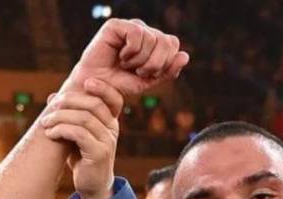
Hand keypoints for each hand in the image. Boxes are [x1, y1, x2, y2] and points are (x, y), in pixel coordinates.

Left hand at [41, 79, 122, 198]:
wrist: (91, 186)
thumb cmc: (82, 158)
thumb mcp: (76, 134)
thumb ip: (69, 115)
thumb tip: (52, 96)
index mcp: (110, 122)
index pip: (114, 99)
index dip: (103, 87)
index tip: (85, 82)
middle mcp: (112, 130)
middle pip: (94, 104)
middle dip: (69, 101)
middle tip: (51, 106)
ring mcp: (107, 142)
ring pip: (84, 118)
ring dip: (60, 117)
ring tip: (45, 123)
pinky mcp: (99, 154)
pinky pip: (79, 134)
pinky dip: (62, 130)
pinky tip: (51, 134)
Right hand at [66, 19, 188, 96]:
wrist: (97, 88)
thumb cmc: (121, 83)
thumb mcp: (149, 81)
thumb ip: (169, 70)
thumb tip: (185, 56)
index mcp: (154, 42)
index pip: (173, 43)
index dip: (165, 62)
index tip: (148, 73)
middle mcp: (144, 31)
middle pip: (166, 40)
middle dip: (155, 63)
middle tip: (138, 71)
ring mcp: (130, 27)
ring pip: (152, 38)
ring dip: (140, 60)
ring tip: (126, 65)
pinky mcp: (116, 25)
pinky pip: (136, 34)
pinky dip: (131, 51)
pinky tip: (121, 56)